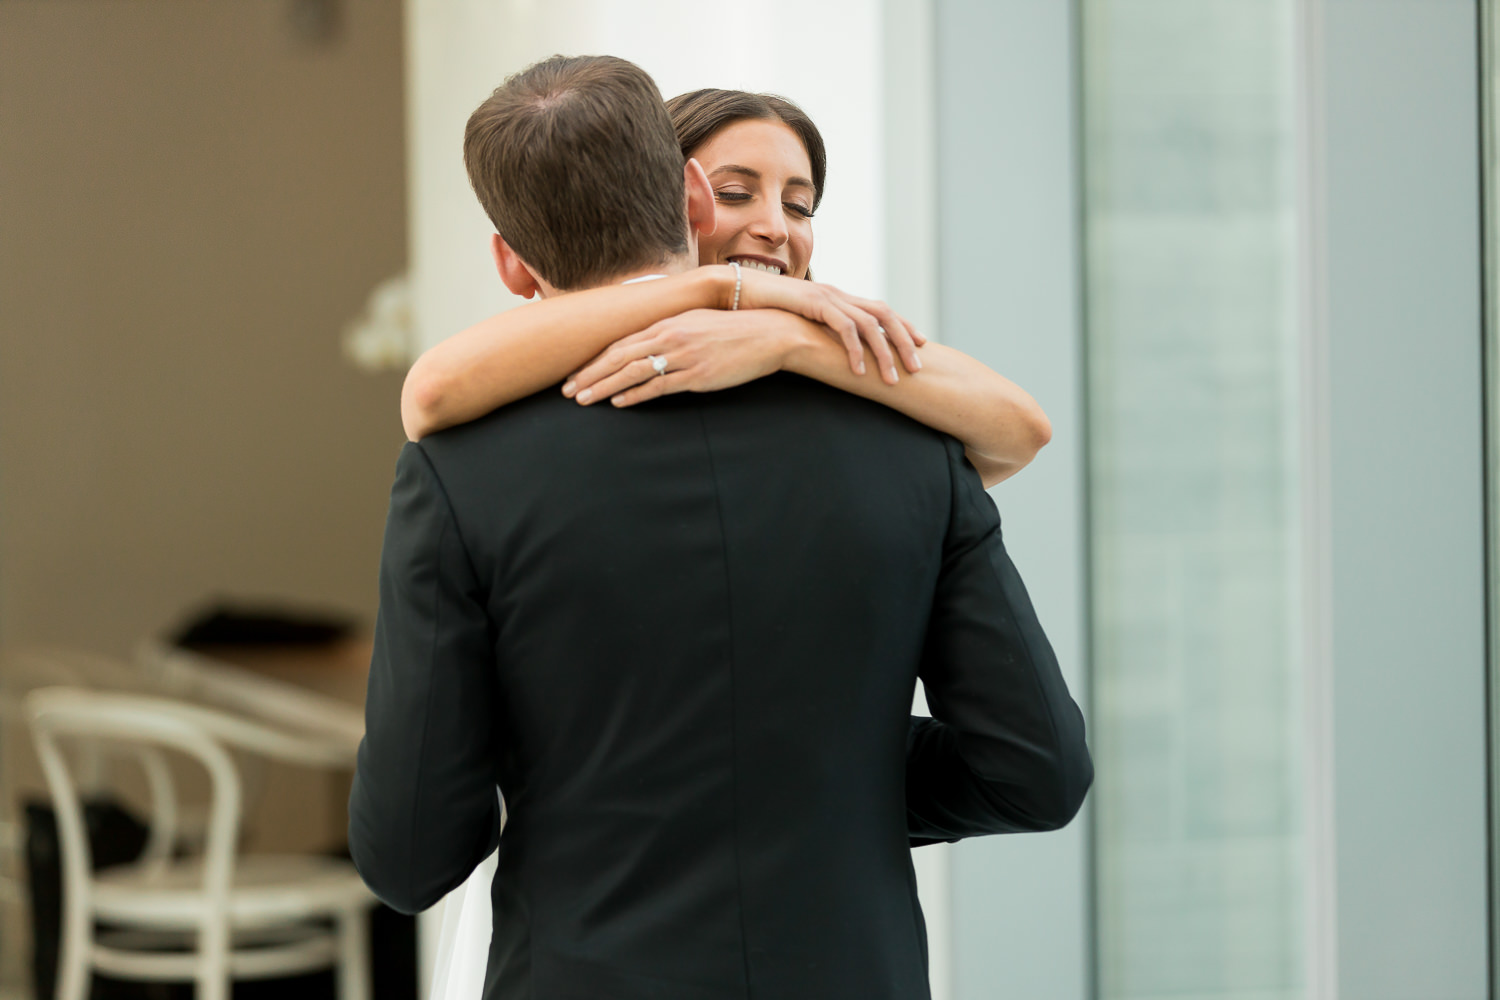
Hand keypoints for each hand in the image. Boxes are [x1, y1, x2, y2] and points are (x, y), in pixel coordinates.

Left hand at [562, 309, 800, 407]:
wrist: (768, 334)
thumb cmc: (733, 330)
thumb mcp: (697, 323)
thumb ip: (671, 331)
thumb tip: (650, 345)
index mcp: (667, 322)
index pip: (621, 342)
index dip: (594, 359)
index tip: (575, 373)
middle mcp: (670, 335)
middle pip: (618, 356)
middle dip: (589, 374)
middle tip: (567, 390)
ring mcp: (683, 355)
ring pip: (632, 371)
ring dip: (603, 386)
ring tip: (583, 400)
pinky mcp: (697, 375)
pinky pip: (659, 385)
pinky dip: (635, 394)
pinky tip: (619, 402)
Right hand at [730, 267, 925, 384]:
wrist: (734, 290)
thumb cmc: (761, 311)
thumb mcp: (796, 322)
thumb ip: (815, 331)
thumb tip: (826, 351)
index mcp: (837, 297)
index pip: (880, 310)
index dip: (902, 327)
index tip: (921, 345)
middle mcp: (837, 294)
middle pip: (884, 314)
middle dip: (905, 341)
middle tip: (918, 368)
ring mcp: (827, 296)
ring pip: (870, 323)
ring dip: (884, 352)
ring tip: (891, 379)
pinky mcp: (814, 303)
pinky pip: (843, 328)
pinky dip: (854, 350)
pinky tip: (858, 371)